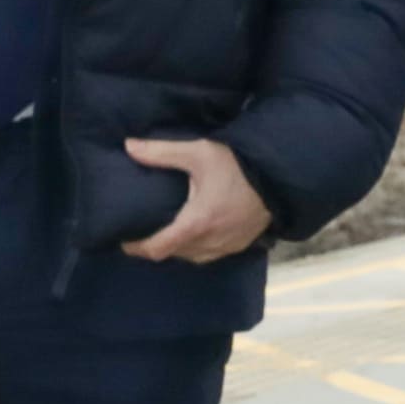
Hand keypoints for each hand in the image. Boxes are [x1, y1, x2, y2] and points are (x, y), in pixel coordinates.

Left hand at [123, 136, 275, 264]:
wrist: (279, 177)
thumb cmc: (237, 165)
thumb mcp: (198, 153)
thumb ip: (161, 152)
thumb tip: (129, 146)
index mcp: (196, 223)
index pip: (157, 248)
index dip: (137, 248)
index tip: (125, 241)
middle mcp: (209, 242)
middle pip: (172, 254)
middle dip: (155, 246)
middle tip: (143, 231)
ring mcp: (226, 247)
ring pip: (191, 257)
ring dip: (177, 248)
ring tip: (167, 232)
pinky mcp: (239, 246)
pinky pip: (210, 255)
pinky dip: (197, 248)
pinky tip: (195, 233)